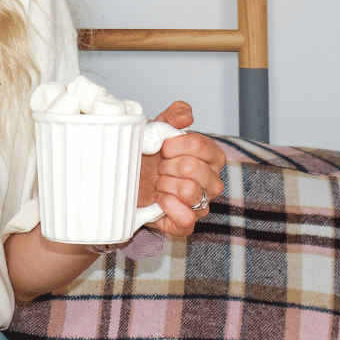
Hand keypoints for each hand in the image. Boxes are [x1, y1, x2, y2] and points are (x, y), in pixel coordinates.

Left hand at [138, 101, 225, 236]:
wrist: (127, 182)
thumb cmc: (147, 157)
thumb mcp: (156, 129)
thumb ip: (173, 116)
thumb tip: (186, 116)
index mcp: (210, 156)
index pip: (199, 145)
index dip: (174, 146)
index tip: (162, 148)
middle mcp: (212, 181)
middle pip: (192, 168)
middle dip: (167, 166)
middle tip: (159, 168)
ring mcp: (201, 203)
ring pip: (190, 192)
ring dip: (165, 185)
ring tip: (158, 184)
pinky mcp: (187, 223)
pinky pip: (187, 219)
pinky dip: (168, 208)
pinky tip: (158, 200)